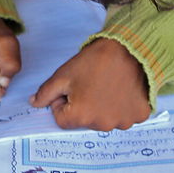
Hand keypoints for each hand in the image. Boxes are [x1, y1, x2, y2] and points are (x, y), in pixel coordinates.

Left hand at [30, 38, 149, 130]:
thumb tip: (34, 103)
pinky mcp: (139, 115)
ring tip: (109, 85)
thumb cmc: (95, 60)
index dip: (63, 102)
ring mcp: (123, 122)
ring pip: (105, 119)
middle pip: (84, 121)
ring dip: (104, 108)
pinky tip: (124, 90)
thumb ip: (46, 92)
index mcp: (81, 116)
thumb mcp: (64, 75)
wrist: (130, 47)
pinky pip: (125, 116)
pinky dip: (123, 106)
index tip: (73, 87)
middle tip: (92, 84)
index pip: (62, 118)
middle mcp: (103, 125)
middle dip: (83, 106)